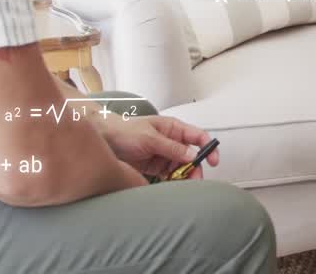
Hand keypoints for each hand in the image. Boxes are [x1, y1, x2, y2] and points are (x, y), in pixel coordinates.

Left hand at [99, 116, 218, 179]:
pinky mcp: (155, 167)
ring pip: (182, 168)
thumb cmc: (123, 130)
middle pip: (192, 157)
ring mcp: (164, 155)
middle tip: (194, 179)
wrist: (102, 140)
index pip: (198, 137)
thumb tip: (191, 155)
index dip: (209, 148)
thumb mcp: (149, 137)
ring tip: (181, 185)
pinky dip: (172, 182)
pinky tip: (171, 186)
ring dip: (183, 177)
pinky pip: (169, 176)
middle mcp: (171, 142)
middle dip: (195, 168)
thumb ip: (171, 147)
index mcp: (173, 129)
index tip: (213, 160)